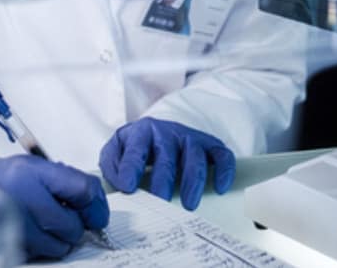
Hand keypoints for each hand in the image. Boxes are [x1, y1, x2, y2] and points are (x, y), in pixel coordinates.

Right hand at [0, 155, 108, 259]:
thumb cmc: (4, 181)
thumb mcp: (34, 169)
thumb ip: (65, 183)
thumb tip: (96, 210)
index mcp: (33, 172)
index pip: (83, 189)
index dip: (96, 206)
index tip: (97, 216)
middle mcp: (22, 197)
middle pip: (71, 226)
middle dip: (74, 229)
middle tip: (65, 223)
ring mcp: (8, 224)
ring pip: (55, 247)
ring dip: (56, 242)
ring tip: (42, 228)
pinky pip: (35, 256)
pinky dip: (37, 250)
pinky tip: (27, 235)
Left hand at [99, 118, 235, 210]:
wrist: (158, 132)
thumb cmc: (136, 148)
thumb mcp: (116, 151)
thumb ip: (112, 165)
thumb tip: (122, 183)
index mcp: (141, 132)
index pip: (136, 149)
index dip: (131, 167)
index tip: (128, 187)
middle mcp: (167, 132)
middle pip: (167, 156)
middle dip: (163, 180)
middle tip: (159, 201)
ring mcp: (190, 137)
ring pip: (195, 156)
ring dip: (193, 181)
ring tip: (188, 204)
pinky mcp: (209, 145)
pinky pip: (222, 155)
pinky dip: (224, 170)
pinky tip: (220, 188)